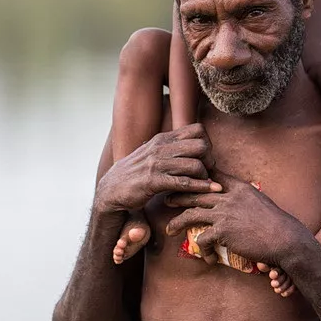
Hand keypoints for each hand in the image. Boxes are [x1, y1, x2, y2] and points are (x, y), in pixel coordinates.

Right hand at [95, 124, 219, 214]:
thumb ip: (169, 146)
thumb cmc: (135, 173)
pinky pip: (183, 183)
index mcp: (162, 138)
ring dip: (204, 177)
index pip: (197, 130)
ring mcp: (156, 164)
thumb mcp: (151, 153)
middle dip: (209, 160)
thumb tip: (188, 140)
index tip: (205, 158)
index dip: (207, 143)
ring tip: (204, 184)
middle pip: (201, 146)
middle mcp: (160, 148)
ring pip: (194, 165)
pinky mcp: (153, 181)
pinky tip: (208, 190)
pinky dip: (199, 188)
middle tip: (208, 172)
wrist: (111, 190)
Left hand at [164, 168, 308, 265]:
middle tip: (167, 199)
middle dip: (179, 196)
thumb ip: (243, 196)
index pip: (212, 176)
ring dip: (178, 222)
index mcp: (238, 187)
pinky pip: (203, 238)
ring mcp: (224, 213)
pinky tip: (204, 255)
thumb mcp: (259, 200)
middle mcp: (229, 196)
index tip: (184, 180)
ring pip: (192, 214)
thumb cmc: (275, 223)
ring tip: (170, 229)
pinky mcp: (223, 231)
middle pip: (196, 193)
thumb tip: (230, 196)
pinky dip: (202, 249)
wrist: (285, 239)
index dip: (196, 177)